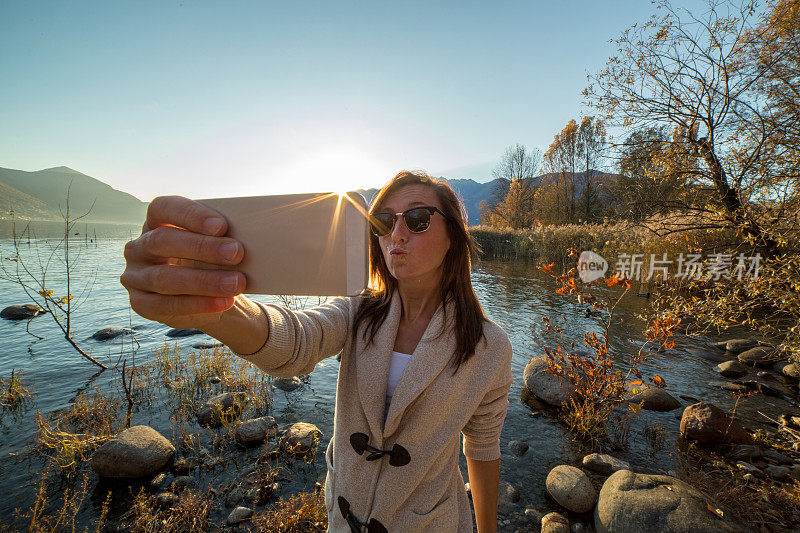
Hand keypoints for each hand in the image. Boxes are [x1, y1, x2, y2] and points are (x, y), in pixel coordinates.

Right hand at [120, 195, 246, 330]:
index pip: (164, 208)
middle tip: (236, 253)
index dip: (190, 215)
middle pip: (162, 241)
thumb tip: (247, 234)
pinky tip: (224, 302)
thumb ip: (221, 236)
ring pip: (164, 278)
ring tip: (236, 283)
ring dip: (204, 281)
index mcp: (155, 222)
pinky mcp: (140, 303)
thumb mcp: (216, 245)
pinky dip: (198, 304)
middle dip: (202, 247)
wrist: (210, 297)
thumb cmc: (212, 262)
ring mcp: (135, 276)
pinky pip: (165, 305)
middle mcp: (139, 247)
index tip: (221, 225)